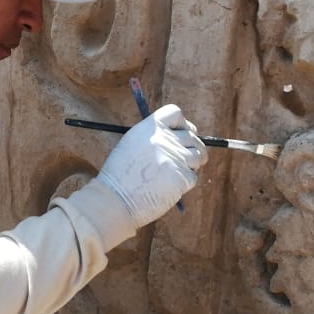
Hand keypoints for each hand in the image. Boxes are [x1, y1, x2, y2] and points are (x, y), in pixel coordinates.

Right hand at [97, 104, 206, 227]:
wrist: (115, 200)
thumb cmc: (120, 175)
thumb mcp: (131, 144)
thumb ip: (154, 137)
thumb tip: (180, 135)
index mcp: (150, 127)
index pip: (175, 113)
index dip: (182, 124)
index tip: (181, 134)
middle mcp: (164, 139)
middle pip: (192, 136)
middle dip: (192, 147)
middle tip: (183, 158)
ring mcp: (175, 158)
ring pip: (198, 155)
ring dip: (192, 165)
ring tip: (175, 173)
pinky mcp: (182, 177)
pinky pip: (192, 177)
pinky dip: (184, 183)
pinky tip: (168, 187)